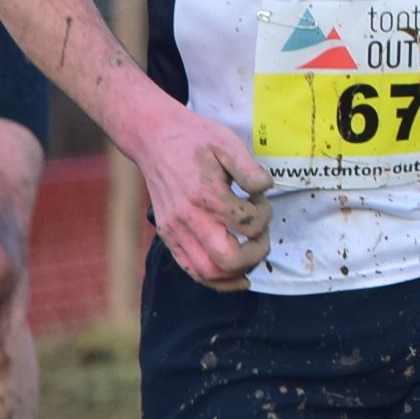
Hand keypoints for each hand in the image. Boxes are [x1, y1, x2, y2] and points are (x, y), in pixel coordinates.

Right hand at [124, 106, 271, 290]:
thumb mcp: (227, 143)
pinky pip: (191, 269)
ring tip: (252, 255)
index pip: (246, 224)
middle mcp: (186, 218)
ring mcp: (173, 230)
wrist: (154, 139)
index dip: (264, 216)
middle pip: (227, 260)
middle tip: (263, 235)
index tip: (261, 200)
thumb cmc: (194, 139)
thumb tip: (265, 189)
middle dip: (256, 252)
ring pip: (207, 273)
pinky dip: (215, 279)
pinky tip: (235, 275)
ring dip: (238, 271)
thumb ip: (249, 169)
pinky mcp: (167, 235)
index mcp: (205, 195)